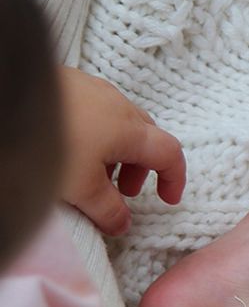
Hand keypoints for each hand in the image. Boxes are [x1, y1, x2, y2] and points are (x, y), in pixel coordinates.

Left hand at [59, 67, 185, 234]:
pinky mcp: (66, 82)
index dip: (174, 179)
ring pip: (119, 122)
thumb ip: (108, 210)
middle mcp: (117, 104)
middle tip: (124, 190)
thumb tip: (122, 224)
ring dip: (117, 150)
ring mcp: (92, 89)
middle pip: (146, 136)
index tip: (167, 200)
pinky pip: (94, 109)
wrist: (7, 99)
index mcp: (131, 129)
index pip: (170, 153)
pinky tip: (71, 146)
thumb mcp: (80, 188)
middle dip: (142, 166)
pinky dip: (96, 132)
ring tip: (93, 171)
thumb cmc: (49, 142)